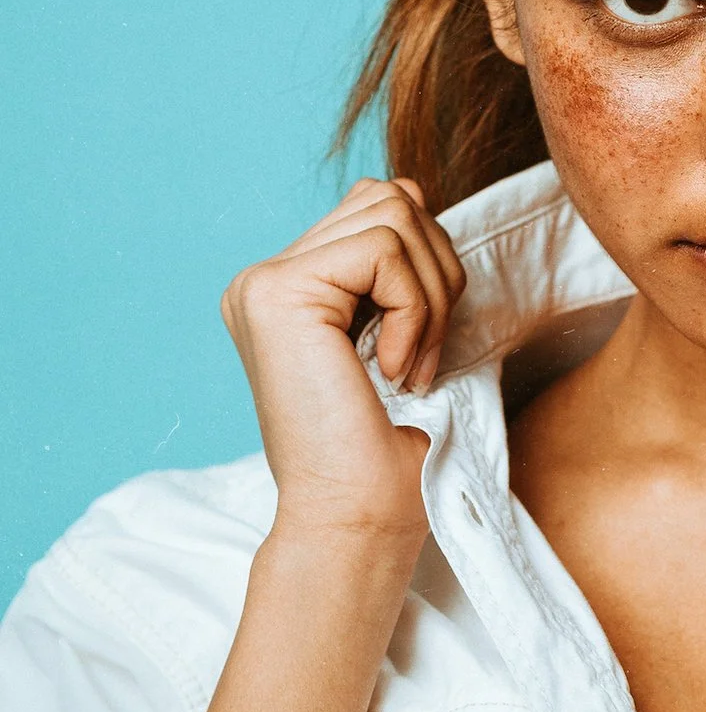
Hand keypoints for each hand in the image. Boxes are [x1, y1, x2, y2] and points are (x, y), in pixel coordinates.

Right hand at [221, 178, 467, 552]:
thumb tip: (418, 190)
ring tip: (408, 367)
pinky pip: (385, 249)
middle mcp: (265, 278)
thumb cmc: (389, 451)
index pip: (383, 208)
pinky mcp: (277, 291)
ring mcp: (263, 282)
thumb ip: (400, 266)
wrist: (355, 521)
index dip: (429, 269)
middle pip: (391, 197)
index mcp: (291, 288)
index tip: (420, 353)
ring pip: (394, 211)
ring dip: (429, 296)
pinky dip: (413, 310)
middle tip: (420, 361)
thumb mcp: (403, 335)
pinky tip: (391, 370)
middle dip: (437, 275)